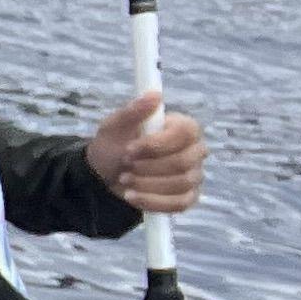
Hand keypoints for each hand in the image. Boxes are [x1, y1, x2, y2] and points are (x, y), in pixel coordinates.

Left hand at [88, 94, 207, 217]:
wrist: (105, 174)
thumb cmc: (114, 145)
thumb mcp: (115, 126)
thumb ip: (133, 111)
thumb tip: (154, 95)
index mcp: (183, 128)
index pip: (185, 133)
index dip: (156, 144)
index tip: (129, 149)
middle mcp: (195, 150)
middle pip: (183, 162)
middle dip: (148, 167)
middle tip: (125, 166)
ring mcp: (194, 175)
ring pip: (180, 184)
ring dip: (147, 184)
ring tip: (124, 179)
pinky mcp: (187, 196)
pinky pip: (179, 204)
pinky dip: (152, 201)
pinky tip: (132, 196)